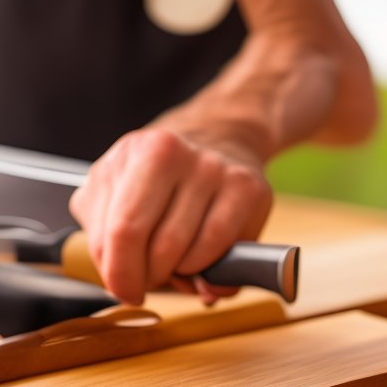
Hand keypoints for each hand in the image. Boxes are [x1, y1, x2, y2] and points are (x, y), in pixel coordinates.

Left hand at [70, 0, 376, 305]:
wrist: (273, 98)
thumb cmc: (199, 151)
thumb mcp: (138, 173)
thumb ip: (114, 213)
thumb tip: (115, 267)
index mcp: (139, 152)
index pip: (113, 227)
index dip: (116, 270)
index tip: (125, 288)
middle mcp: (173, 153)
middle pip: (151, 247)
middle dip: (158, 276)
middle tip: (168, 279)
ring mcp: (219, 170)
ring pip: (190, 252)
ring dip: (195, 272)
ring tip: (200, 265)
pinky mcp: (257, 186)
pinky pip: (232, 246)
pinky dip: (227, 262)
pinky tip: (225, 254)